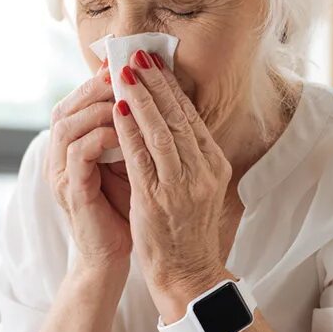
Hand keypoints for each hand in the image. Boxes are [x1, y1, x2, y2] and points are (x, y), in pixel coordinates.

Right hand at [47, 63, 132, 273]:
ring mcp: (60, 174)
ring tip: (126, 100)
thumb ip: (127, 132)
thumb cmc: (124, 207)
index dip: (96, 82)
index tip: (125, 66)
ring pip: (67, 125)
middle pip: (65, 107)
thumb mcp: (127, 162)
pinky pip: (78, 154)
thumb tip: (149, 93)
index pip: (75, 102)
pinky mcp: (70, 191)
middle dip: (95, 88)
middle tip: (124, 75)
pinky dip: (100, 138)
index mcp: (70, 147)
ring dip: (97, 109)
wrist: (114, 255)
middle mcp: (58, 157)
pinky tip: (124, 133)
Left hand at [110, 50, 232, 300]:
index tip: (154, 63)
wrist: (188, 275)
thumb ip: (186, 157)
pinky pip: (141, 157)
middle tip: (136, 56)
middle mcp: (203, 172)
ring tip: (123, 74)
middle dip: (155, 83)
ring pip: (161, 131)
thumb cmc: (186, 231)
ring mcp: (182, 186)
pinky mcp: (158, 200)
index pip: (191, 116)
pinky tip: (118, 110)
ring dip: (140, 99)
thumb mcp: (196, 188)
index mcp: (214, 166)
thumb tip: (169, 120)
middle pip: (178, 116)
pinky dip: (129, 130)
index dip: (171, 87)